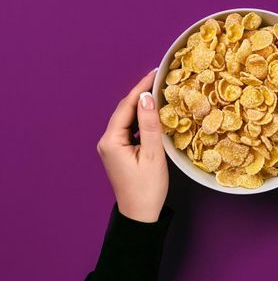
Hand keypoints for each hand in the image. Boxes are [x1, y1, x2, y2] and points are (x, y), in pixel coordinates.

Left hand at [96, 69, 167, 221]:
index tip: (156, 73)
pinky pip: (129, 129)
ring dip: (141, 105)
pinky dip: (141, 119)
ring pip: (127, 118)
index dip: (141, 87)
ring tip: (158, 91)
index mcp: (111, 140)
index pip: (127, 106)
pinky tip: (152, 114)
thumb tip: (147, 97)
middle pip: (124, 110)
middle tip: (159, 78)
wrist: (140, 215)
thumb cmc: (147, 188)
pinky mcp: (119, 152)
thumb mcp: (153, 154)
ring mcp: (111, 147)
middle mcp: (107, 141)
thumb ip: (150, 124)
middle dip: (140, 93)